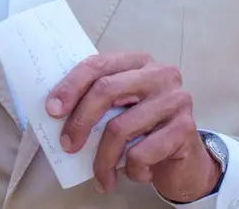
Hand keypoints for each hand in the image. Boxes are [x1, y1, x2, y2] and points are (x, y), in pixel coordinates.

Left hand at [47, 52, 219, 201]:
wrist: (186, 161)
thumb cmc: (145, 132)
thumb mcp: (121, 110)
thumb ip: (98, 102)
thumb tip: (56, 111)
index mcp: (138, 62)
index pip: (98, 65)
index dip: (71, 86)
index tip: (52, 110)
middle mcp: (159, 74)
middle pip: (106, 89)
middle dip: (80, 121)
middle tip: (68, 145)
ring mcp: (175, 99)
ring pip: (120, 128)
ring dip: (103, 159)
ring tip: (102, 177)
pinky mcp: (185, 127)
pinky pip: (142, 152)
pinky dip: (132, 170)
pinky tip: (137, 173)